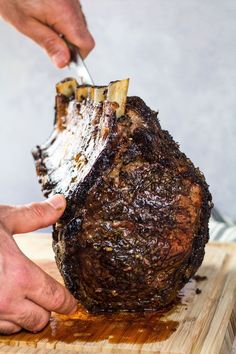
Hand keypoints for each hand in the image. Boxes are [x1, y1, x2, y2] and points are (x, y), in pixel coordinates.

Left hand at [0, 0, 94, 66]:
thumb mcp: (26, 24)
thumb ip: (48, 44)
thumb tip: (63, 62)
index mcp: (65, 14)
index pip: (86, 44)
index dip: (77, 56)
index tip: (64, 60)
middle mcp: (73, 5)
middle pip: (83, 36)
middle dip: (68, 45)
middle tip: (47, 40)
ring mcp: (73, 0)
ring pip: (78, 26)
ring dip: (65, 33)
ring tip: (43, 25)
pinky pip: (72, 15)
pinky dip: (62, 22)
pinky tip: (46, 17)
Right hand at [0, 194, 76, 334]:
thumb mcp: (4, 219)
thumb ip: (36, 215)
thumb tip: (60, 203)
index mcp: (20, 275)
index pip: (56, 298)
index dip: (68, 302)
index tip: (72, 304)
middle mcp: (6, 301)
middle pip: (40, 320)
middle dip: (46, 309)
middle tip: (44, 297)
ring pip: (18, 327)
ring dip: (23, 315)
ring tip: (22, 298)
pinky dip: (3, 319)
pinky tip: (1, 302)